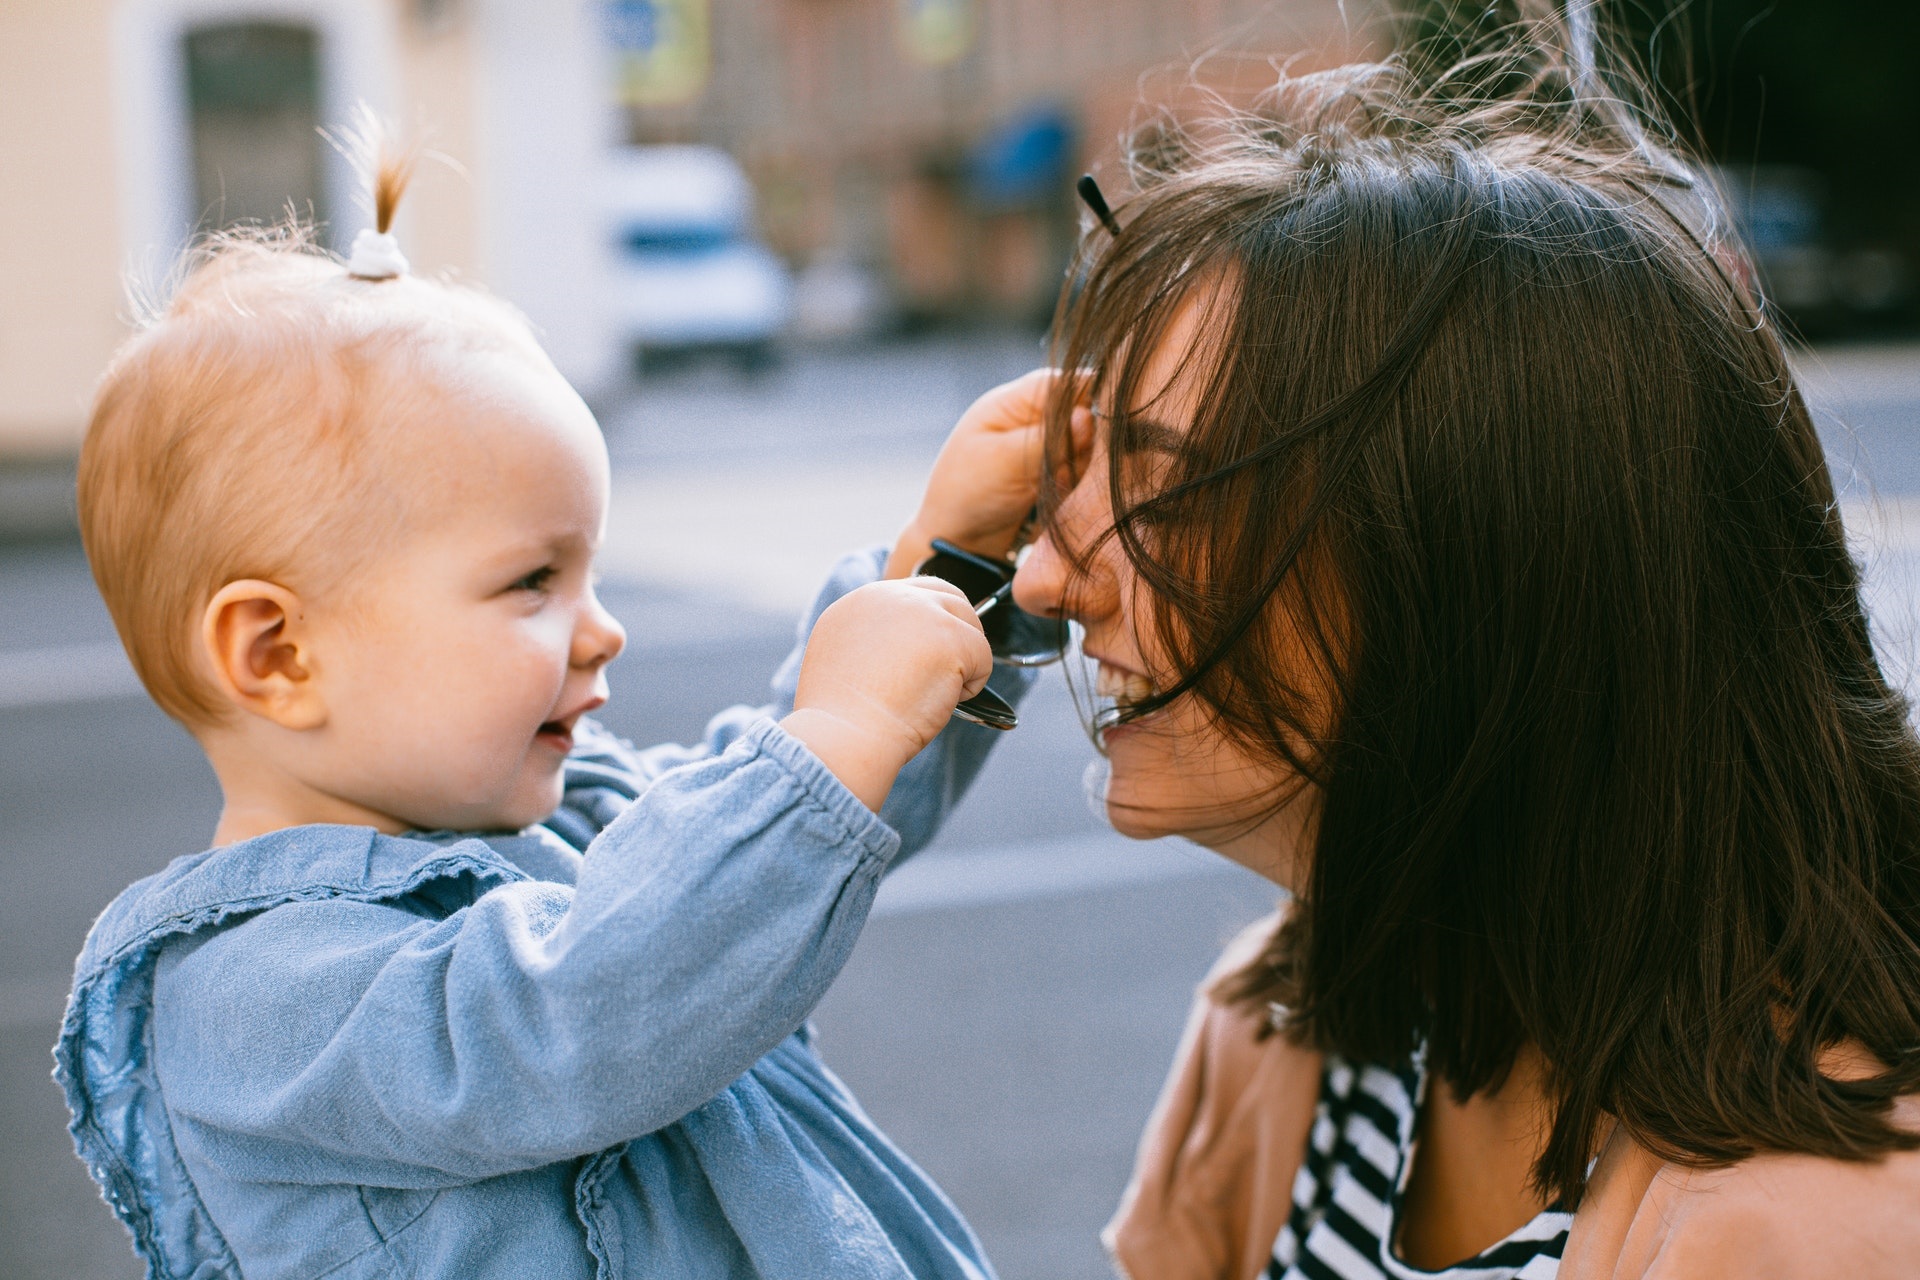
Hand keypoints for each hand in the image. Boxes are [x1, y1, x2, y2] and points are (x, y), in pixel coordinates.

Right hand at [781, 577, 992, 810]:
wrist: (844, 736)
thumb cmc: (843, 717)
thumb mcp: (846, 661)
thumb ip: (876, 640)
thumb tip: (914, 647)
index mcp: (862, 601)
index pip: (916, 594)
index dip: (933, 626)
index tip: (931, 656)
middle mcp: (892, 595)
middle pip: (950, 599)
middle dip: (958, 636)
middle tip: (950, 675)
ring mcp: (923, 612)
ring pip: (970, 627)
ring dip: (964, 663)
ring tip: (935, 696)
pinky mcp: (950, 636)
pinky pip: (983, 657)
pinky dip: (972, 687)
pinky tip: (942, 703)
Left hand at [885, 369, 1094, 577]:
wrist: (958, 541)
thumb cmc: (967, 494)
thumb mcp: (1004, 462)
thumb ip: (1049, 439)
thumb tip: (1087, 416)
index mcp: (1019, 400)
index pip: (1073, 382)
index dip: (1095, 403)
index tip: (1093, 435)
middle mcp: (1038, 417)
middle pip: (1090, 416)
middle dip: (1084, 448)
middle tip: (1058, 473)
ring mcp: (1050, 446)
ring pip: (1092, 450)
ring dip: (1078, 474)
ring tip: (1046, 492)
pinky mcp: (1058, 473)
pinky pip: (1086, 476)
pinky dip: (1075, 490)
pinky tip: (1050, 502)